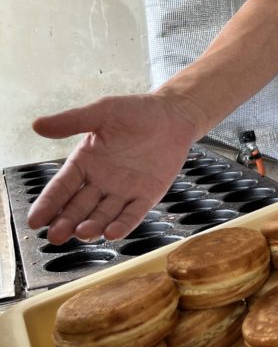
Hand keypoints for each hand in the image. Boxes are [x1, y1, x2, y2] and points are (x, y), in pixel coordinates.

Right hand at [27, 95, 199, 243]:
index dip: (48, 204)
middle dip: (67, 222)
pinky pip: (132, 214)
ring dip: (92, 226)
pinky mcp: (147, 196)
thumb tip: (37, 125)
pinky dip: (123, 224)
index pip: (62, 187)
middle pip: (79, 207)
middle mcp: (101, 182)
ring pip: (103, 215)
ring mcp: (123, 191)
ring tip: (83, 233)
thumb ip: (72, 121)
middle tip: (56, 236)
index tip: (34, 222)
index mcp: (85, 162)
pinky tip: (112, 233)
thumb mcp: (102, 112)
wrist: (174, 114)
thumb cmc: (137, 111)